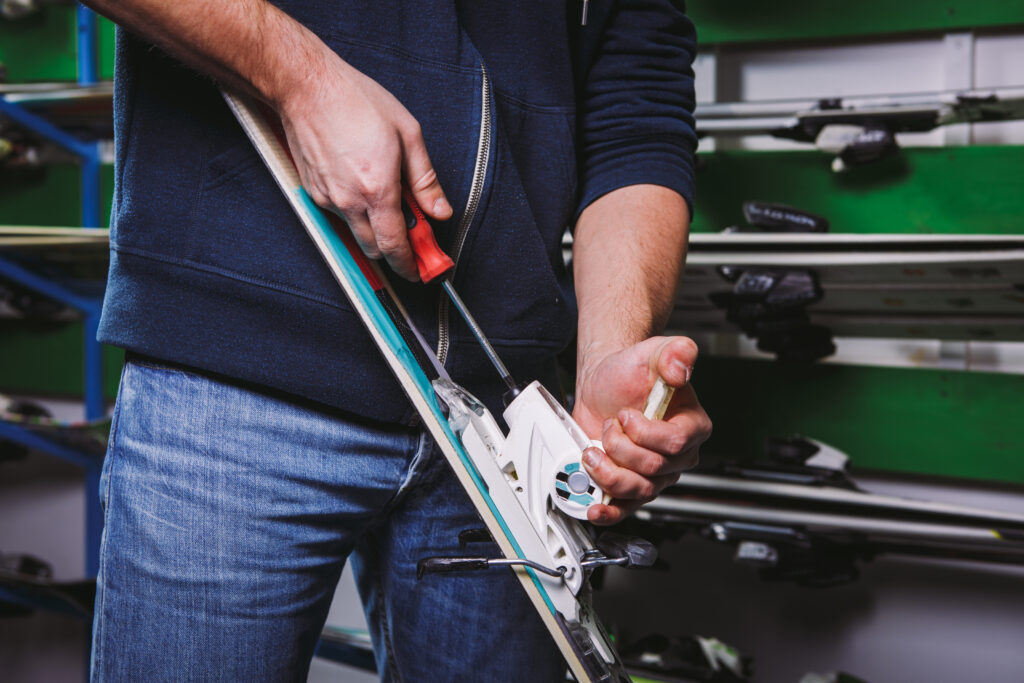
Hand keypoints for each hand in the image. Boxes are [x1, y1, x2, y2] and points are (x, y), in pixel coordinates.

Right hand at [274, 48, 451, 280]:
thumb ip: (426, 180)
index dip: (410, 265)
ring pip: (356, 233)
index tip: (421, 270)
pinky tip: (363, 185)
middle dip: (395, 251)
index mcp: (378, 190)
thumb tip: (440, 211)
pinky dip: (356, 212)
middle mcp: (350, 201)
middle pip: (375, 250)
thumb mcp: (408, 134)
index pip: (395, 247)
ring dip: (375, 230)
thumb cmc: (357, 102)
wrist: (307, 87)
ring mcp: (328, 199)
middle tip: (413, 237)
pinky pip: (340, 215)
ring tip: (388, 202)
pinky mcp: (313, 192)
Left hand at [573, 336, 710, 524]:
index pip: (674, 443)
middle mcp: (677, 455)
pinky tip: (596, 508)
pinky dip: (610, 510)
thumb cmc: (631, 371)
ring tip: (593, 449)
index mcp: (692, 425)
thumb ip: (675, 353)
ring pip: (638, 489)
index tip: (625, 415)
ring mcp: (655, 474)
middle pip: (652, 469)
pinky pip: (626, 507)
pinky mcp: (631, 485)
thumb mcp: (652, 352)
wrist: (604, 383)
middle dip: (621, 446)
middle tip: (609, 425)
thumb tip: (682, 365)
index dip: (644, 432)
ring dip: (609, 471)